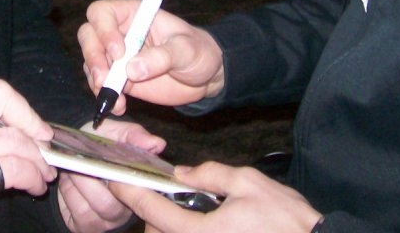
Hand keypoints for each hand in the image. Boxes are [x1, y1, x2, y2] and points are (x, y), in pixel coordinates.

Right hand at [0, 78, 56, 229]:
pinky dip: (32, 177)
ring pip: (13, 139)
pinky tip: (33, 186)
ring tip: (43, 173)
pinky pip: (15, 169)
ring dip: (38, 159)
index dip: (18, 107)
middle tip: (44, 141)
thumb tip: (21, 122)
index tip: (33, 125)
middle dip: (30, 120)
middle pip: (0, 97)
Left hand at [55, 120, 166, 232]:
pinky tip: (67, 179)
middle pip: (106, 204)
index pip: (135, 193)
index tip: (106, 162)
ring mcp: (102, 221)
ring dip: (74, 185)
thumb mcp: (118, 133)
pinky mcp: (82, 225)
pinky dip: (66, 192)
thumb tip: (158, 143)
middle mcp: (122, 211)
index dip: (120, 179)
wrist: (79, 152)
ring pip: (86, 209)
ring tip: (71, 166)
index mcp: (136, 190)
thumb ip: (135, 136)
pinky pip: (72, 213)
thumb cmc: (102, 144)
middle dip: (87, 180)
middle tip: (79, 159)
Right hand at [78, 0, 224, 115]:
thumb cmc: (198, 52)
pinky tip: (120, 107)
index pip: (102, 12)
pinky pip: (101, 85)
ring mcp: (116, 57)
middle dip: (93, 57)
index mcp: (134, 14)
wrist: (205, 77)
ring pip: (91, 62)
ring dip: (97, 81)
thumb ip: (162, 57)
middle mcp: (120, 32)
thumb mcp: (186, 50)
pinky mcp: (119, 79)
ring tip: (115, 98)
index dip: (103, 30)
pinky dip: (105, 97)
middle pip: (88, 36)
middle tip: (105, 78)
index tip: (119, 53)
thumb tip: (131, 69)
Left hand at [110, 162, 323, 232]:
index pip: (153, 212)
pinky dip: (184, 230)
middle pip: (157, 232)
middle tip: (156, 189)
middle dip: (153, 213)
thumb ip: (209, 174)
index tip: (115, 179)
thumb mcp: (247, 183)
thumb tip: (181, 173)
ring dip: (168, 225)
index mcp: (199, 232)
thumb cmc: (285, 219)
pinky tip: (199, 218)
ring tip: (180, 203)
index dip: (130, 192)